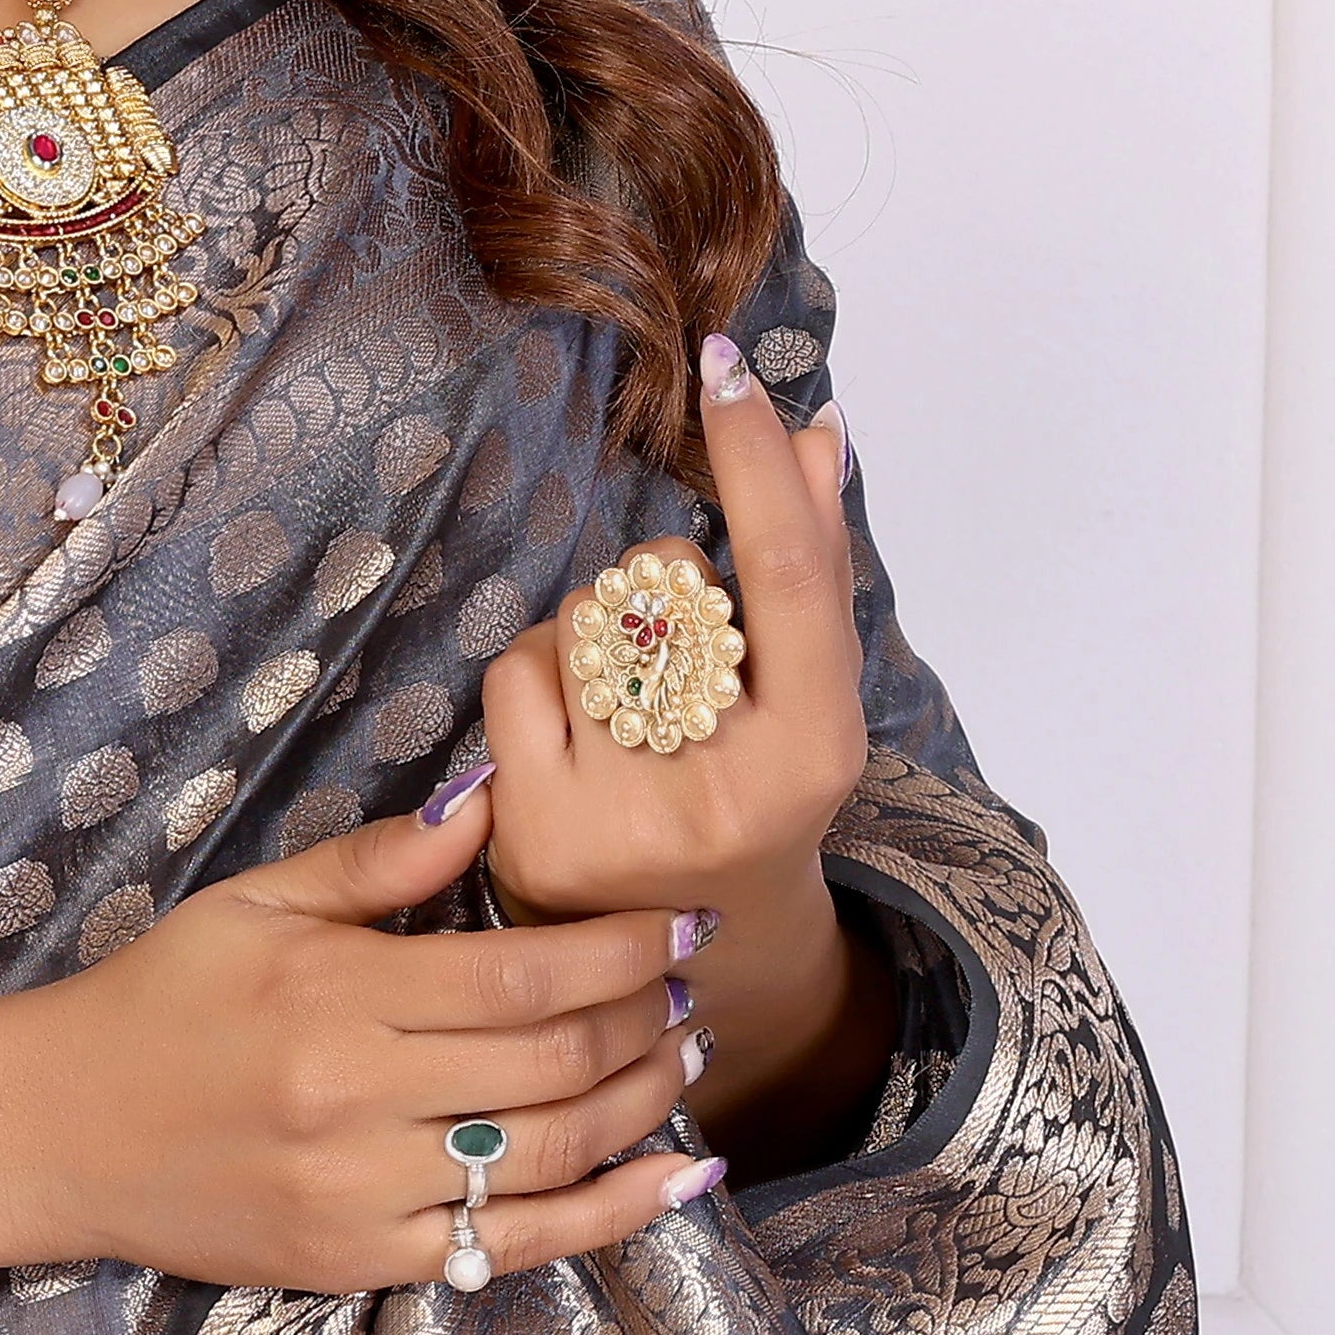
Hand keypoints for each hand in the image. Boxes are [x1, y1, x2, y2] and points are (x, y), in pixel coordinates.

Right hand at [0, 784, 719, 1295]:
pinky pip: (517, 1248)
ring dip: (646, 1104)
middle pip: (556, 1063)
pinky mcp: (362, 1262)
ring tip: (687, 1057)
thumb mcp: (252, 904)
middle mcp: (356, 1101)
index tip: (680, 924)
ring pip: (553, 1153)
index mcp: (334, 997)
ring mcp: (363, 1194)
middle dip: (648, 1019)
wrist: (55, 1133)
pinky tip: (675, 1178)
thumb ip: (377, 863)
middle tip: (689, 985)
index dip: (624, 949)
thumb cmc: (156, 1002)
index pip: (524, 975)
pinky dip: (612, 1215)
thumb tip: (490, 799)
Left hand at [469, 332, 881, 1155]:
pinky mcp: (536, 832)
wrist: (693, 963)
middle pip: (665, 587)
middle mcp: (725, 792)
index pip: (788, 577)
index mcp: (815, 754)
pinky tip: (566, 733)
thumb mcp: (805, 700)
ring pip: (583, 621)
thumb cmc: (750, 799)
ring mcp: (623, 819)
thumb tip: (815, 430)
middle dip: (658, 587)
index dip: (757, 467)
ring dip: (592, 631)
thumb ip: (808, 570)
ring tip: (623, 708)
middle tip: (675, 660)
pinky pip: (518, 672)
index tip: (729, 371)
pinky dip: (536, 675)